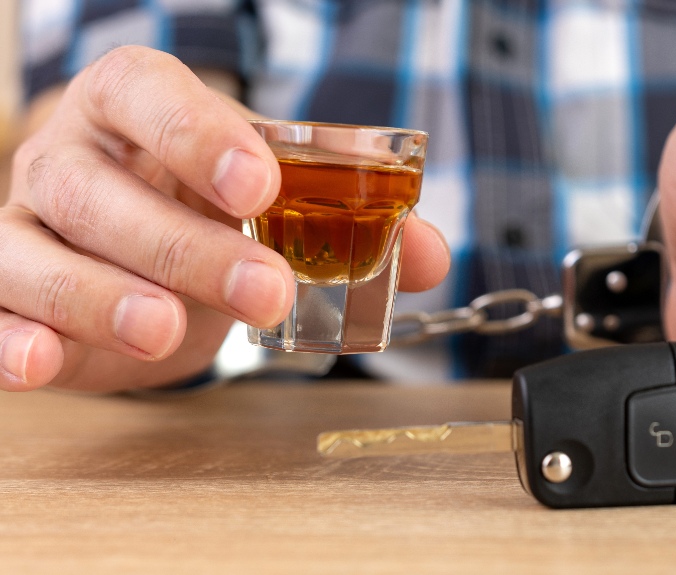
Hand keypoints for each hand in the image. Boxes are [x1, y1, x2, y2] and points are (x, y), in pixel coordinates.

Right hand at [0, 46, 449, 391]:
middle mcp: (68, 159)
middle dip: (184, 245)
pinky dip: (10, 340)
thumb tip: (430, 254)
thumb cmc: (203, 205)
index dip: (200, 136)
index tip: (261, 186)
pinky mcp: (4, 292)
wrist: (136, 243)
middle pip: (100, 192)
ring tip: (166, 330)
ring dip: (102, 296)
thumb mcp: (272, 199)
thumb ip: (350, 221)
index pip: (150, 96)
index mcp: (136, 108)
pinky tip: (44, 362)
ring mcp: (25, 225)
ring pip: (35, 254)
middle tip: (265, 290)